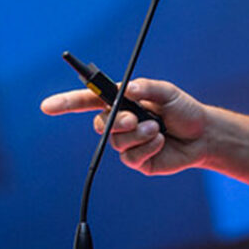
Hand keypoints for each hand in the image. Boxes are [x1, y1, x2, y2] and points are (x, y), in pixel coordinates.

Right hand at [41, 79, 208, 175]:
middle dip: (116, 121)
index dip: (66, 103)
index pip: (89, 100)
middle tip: (134, 119)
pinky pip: (130, 157)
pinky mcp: (136, 160)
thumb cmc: (183, 109)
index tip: (48, 106)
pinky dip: (147, 146)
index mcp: (123, 101)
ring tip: (157, 129)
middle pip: (100, 123)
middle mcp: (120, 121)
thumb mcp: (168, 93)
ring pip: (116, 142)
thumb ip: (147, 87)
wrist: (201, 135)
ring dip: (138, 134)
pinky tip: (160, 140)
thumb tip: (126, 89)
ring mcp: (127, 142)